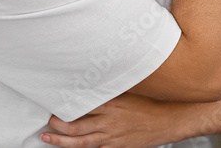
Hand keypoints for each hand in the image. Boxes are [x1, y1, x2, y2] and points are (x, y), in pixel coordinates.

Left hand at [41, 93, 189, 147]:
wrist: (173, 118)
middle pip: (74, 126)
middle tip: (48, 121)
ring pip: (80, 142)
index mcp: (111, 102)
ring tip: (47, 138)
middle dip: (57, 124)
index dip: (64, 105)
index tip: (54, 102)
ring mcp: (113, 136)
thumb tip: (94, 79)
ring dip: (61, 141)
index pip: (80, 104)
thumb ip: (111, 86)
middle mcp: (109, 121)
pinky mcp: (119, 147)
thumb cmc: (154, 101)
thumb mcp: (131, 88)